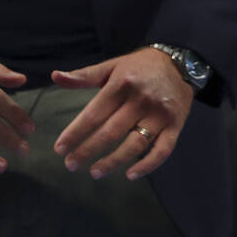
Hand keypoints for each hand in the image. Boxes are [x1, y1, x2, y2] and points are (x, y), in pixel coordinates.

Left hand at [51, 47, 194, 180]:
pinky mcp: (175, 125)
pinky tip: (131, 175)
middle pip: (111, 132)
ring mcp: (160, 114)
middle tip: (70, 165)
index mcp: (121, 85)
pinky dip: (148, 165)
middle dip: (87, 151)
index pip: (94, 114)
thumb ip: (84, 75)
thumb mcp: (112, 66)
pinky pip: (163, 150)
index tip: (60, 149)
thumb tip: (55, 76)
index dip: (75, 133)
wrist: (180, 62)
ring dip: (113, 162)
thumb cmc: (140, 66)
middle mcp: (141, 100)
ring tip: (94, 172)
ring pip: (134, 144)